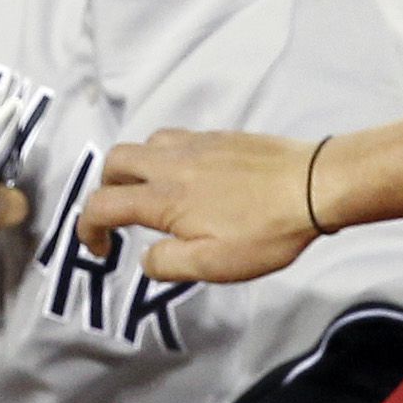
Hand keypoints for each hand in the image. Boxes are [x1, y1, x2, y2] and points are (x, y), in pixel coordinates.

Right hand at [82, 129, 320, 283]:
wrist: (314, 185)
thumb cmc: (266, 232)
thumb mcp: (214, 265)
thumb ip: (168, 264)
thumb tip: (145, 258)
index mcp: (164, 198)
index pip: (102, 205)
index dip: (88, 229)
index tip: (101, 250)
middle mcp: (171, 163)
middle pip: (114, 162)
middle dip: (105, 190)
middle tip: (121, 219)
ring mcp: (196, 144)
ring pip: (144, 145)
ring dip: (135, 170)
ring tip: (154, 197)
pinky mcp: (219, 136)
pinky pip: (175, 138)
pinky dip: (164, 157)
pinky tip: (188, 179)